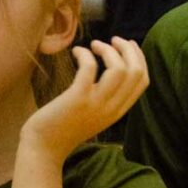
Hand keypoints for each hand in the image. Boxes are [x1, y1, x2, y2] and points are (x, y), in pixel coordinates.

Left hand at [20, 37, 149, 165]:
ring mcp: (97, 104)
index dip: (140, 58)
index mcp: (120, 110)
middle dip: (128, 50)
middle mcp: (113, 107)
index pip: (143, 80)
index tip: (129, 45)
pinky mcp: (78, 99)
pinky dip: (86, 55)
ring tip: (95, 44)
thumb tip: (114, 70)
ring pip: (119, 69)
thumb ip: (109, 97)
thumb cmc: (66, 127)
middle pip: (135, 72)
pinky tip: (77, 51)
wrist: (44, 147)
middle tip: (114, 40)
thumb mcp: (96, 114)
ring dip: (109, 50)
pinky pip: (90, 69)